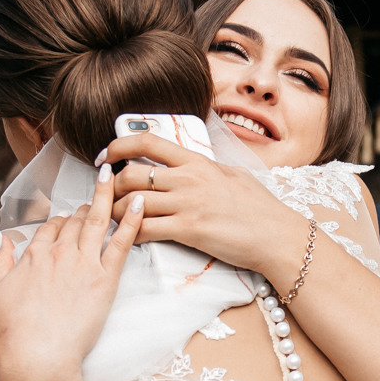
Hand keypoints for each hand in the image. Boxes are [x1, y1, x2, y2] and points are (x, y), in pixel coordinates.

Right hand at [0, 165, 145, 380]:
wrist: (37, 356)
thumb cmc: (14, 331)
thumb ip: (0, 261)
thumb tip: (2, 237)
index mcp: (33, 255)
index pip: (49, 227)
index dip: (59, 220)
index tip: (67, 217)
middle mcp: (58, 252)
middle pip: (75, 221)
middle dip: (85, 207)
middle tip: (97, 199)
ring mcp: (83, 263)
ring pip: (97, 221)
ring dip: (107, 198)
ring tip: (117, 180)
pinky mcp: (105, 278)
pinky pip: (122, 241)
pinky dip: (133, 219)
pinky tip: (141, 202)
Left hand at [104, 133, 312, 283]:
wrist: (276, 235)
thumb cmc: (260, 208)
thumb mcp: (234, 175)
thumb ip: (208, 169)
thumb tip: (195, 164)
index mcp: (198, 161)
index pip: (148, 142)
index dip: (118, 145)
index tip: (105, 156)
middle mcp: (189, 178)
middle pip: (131, 174)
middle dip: (109, 187)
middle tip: (103, 197)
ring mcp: (188, 204)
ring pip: (132, 203)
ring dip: (114, 213)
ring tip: (111, 220)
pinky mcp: (189, 230)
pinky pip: (145, 229)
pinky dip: (129, 234)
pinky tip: (127, 238)